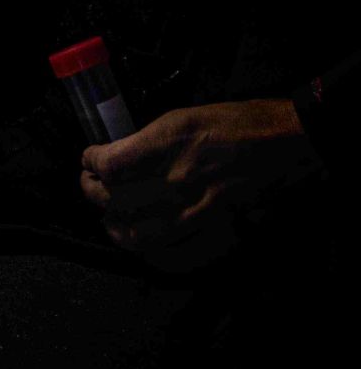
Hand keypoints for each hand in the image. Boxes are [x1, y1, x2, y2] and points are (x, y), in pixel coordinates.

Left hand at [79, 99, 326, 272]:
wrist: (280, 140)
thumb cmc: (233, 121)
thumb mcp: (181, 116)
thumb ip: (149, 140)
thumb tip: (120, 155)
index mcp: (167, 142)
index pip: (110, 164)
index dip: (91, 163)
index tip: (88, 158)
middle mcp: (177, 178)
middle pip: (116, 199)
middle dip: (93, 192)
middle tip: (89, 184)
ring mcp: (195, 207)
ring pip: (137, 232)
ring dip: (115, 226)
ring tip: (108, 217)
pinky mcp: (213, 226)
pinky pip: (173, 251)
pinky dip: (150, 251)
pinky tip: (140, 241)